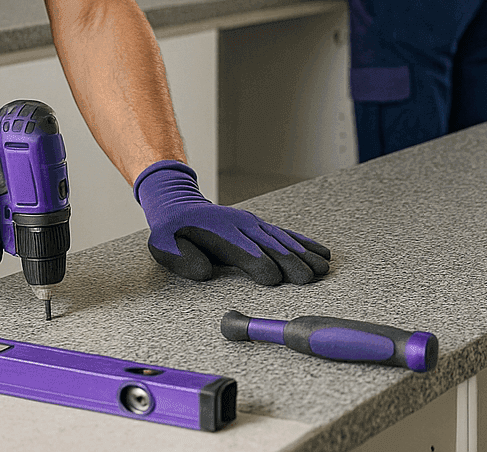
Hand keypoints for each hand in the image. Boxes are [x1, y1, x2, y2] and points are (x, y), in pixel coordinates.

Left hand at [135, 160, 329, 284]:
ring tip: (323, 267)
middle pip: (271, 246)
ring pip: (283, 240)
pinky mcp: (260, 227)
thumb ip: (182, 259)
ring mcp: (254, 225)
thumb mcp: (163, 245)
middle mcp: (242, 226)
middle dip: (291, 262)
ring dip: (304, 254)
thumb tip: (204, 272)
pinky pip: (286, 234)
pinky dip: (304, 243)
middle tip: (309, 278)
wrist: (178, 206)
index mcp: (220, 233)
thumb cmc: (171, 233)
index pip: (245, 251)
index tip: (274, 279)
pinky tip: (321, 251)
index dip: (260, 265)